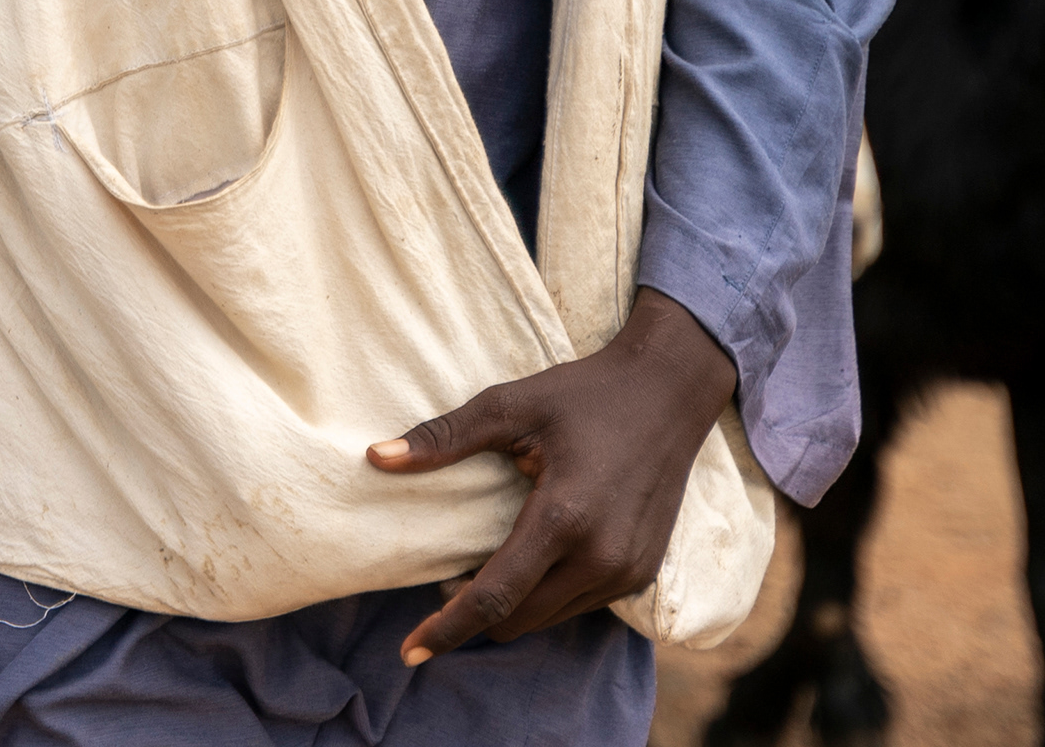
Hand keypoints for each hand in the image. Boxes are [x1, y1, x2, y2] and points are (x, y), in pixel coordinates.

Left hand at [368, 287, 738, 662]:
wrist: (669, 391)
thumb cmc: (584, 394)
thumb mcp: (510, 406)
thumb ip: (442, 439)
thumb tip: (375, 458)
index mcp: (563, 518)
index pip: (494, 597)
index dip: (446, 628)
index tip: (409, 651)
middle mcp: (600, 557)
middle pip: (517, 619)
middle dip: (472, 612)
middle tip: (447, 576)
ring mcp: (626, 572)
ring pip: (546, 619)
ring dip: (512, 605)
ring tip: (489, 562)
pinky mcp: (641, 575)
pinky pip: (577, 606)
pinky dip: (545, 596)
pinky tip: (535, 558)